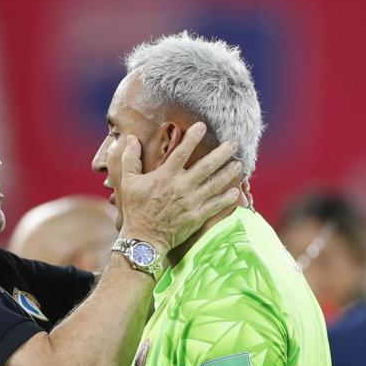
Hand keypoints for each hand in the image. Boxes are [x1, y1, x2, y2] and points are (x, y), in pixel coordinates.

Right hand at [110, 122, 241, 252]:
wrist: (144, 239)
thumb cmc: (135, 209)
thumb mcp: (127, 182)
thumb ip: (130, 159)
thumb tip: (131, 139)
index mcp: (165, 176)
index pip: (181, 152)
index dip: (192, 138)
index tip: (202, 126)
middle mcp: (181, 187)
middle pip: (206, 166)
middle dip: (221, 153)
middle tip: (234, 143)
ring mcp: (191, 202)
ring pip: (214, 184)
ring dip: (228, 173)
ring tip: (239, 164)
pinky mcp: (196, 217)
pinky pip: (215, 206)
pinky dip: (226, 199)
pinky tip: (236, 191)